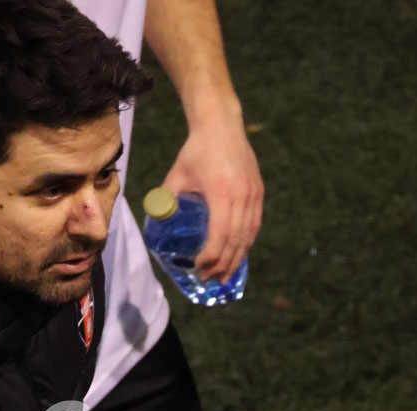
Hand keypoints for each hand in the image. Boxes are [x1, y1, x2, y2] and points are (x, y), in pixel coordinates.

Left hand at [162, 107, 263, 283]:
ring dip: (237, 258)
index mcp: (221, 193)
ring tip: (225, 275)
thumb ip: (167, 200)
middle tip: (210, 280)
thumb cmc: (195, 150)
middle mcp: (242, 196)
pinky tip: (237, 254)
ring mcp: (253, 194)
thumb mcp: (176, 176)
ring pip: (248, 235)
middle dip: (223, 264)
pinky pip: (254, 224)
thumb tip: (158, 223)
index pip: (221, 234)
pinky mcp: (258, 191)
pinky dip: (246, 243)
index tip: (200, 267)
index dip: (212, 256)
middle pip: (236, 240)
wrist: (221, 125)